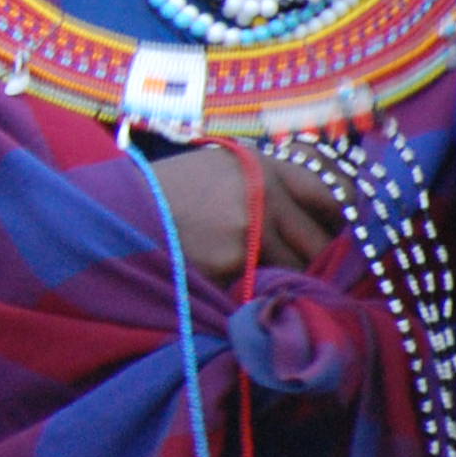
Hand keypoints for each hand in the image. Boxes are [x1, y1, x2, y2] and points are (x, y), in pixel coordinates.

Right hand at [145, 147, 344, 282]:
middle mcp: (265, 192)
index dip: (341, 221)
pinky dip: (257, 291)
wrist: (114, 212)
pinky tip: (238, 287)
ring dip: (286, 279)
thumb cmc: (165, 194)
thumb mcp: (218, 171)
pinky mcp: (235, 263)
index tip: (340, 238)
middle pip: (319, 240)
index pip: (331, 195)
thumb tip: (316, 218)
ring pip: (297, 268)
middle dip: (314, 260)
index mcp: (263, 165)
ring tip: (264, 280)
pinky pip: (264, 286)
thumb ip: (265, 185)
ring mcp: (252, 228)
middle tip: (305, 272)